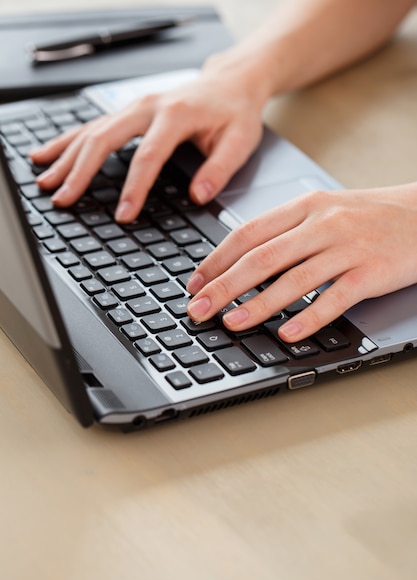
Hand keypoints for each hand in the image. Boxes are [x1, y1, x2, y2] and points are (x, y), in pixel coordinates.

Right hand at [30, 57, 266, 222]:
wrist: (229, 83)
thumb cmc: (234, 113)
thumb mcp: (239, 141)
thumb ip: (219, 170)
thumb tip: (199, 196)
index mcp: (176, 115)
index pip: (148, 156)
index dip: (134, 188)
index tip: (123, 215)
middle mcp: (148, 106)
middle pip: (105, 139)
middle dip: (81, 172)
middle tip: (65, 199)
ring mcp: (134, 106)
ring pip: (91, 131)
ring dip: (66, 157)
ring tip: (46, 182)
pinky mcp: (128, 111)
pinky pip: (92, 126)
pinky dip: (67, 142)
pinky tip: (47, 155)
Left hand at [186, 183, 416, 341]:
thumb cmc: (369, 216)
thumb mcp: (324, 211)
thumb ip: (285, 232)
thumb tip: (241, 262)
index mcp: (304, 207)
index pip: (248, 233)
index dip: (215, 260)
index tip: (194, 283)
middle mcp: (322, 224)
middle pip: (262, 258)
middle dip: (223, 286)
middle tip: (198, 309)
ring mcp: (348, 247)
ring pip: (294, 279)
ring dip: (257, 305)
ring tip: (231, 323)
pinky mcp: (372, 271)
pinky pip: (336, 298)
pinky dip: (309, 317)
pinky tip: (288, 333)